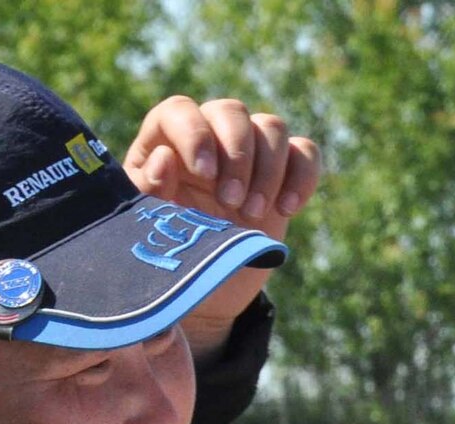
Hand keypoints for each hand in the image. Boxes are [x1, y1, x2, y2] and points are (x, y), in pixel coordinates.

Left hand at [122, 96, 321, 354]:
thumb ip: (150, 189)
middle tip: (231, 203)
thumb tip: (165, 157)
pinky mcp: (284, 172)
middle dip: (237, 156)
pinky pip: (305, 152)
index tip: (206, 175)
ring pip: (272, 128)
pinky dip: (303, 176)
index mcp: (167, 139)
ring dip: (268, 171)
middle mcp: (210, 134)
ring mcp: (251, 151)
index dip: (195, 135)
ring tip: (253, 215)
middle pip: (232, 112)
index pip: (181, 111)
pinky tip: (287, 209)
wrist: (207, 281)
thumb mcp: (149, 223)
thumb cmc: (170, 246)